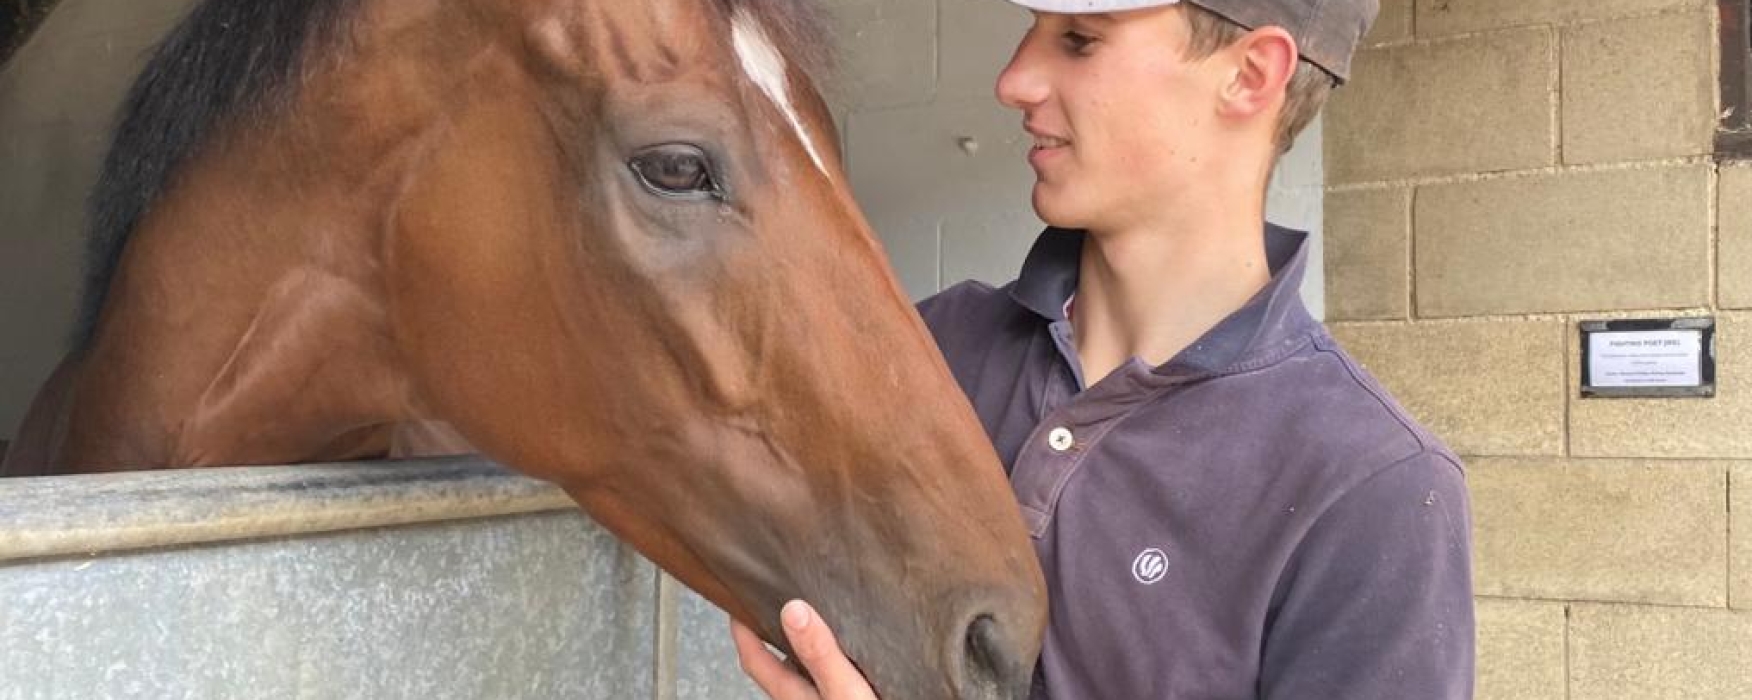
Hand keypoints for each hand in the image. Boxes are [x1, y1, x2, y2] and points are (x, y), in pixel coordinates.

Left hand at [732, 599, 877, 699]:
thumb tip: (792, 610)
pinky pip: (822, 685)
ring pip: (801, 677)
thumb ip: (820, 653)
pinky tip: (844, 659)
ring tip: (817, 625)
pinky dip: (824, 668)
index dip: (742, 632)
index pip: (754, 661)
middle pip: (777, 667)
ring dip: (803, 653)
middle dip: (775, 638)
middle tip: (780, 605)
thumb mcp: (844, 689)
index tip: (737, 606)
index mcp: (792, 696)